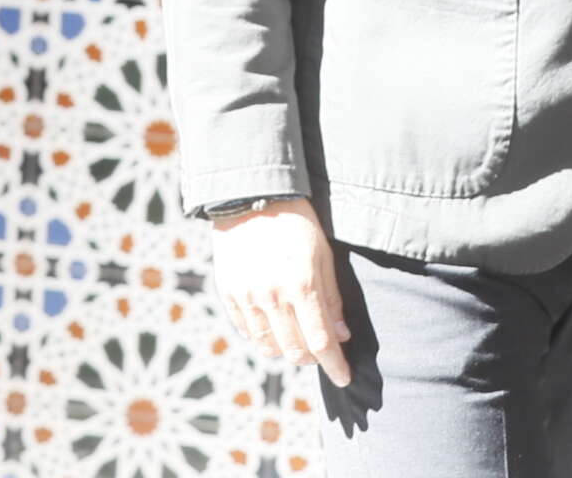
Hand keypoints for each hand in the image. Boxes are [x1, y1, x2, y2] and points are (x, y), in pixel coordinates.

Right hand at [210, 198, 351, 384]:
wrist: (249, 194)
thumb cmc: (295, 222)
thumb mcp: (323, 255)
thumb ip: (331, 298)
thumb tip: (340, 335)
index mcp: (301, 286)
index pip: (321, 343)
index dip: (335, 366)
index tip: (344, 378)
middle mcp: (271, 296)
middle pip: (294, 350)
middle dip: (312, 359)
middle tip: (321, 352)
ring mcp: (246, 295)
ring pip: (267, 346)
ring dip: (286, 350)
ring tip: (296, 338)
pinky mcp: (228, 291)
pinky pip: (245, 329)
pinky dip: (262, 336)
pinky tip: (272, 326)